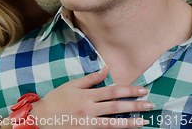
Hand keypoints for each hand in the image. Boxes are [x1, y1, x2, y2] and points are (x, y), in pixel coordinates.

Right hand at [29, 66, 153, 128]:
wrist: (42, 118)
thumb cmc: (55, 100)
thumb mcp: (70, 85)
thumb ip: (90, 79)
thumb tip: (105, 69)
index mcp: (85, 95)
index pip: (111, 91)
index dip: (128, 90)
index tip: (142, 90)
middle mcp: (88, 108)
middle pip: (115, 106)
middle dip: (134, 105)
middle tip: (150, 104)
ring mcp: (87, 122)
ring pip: (112, 122)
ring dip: (129, 122)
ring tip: (143, 121)